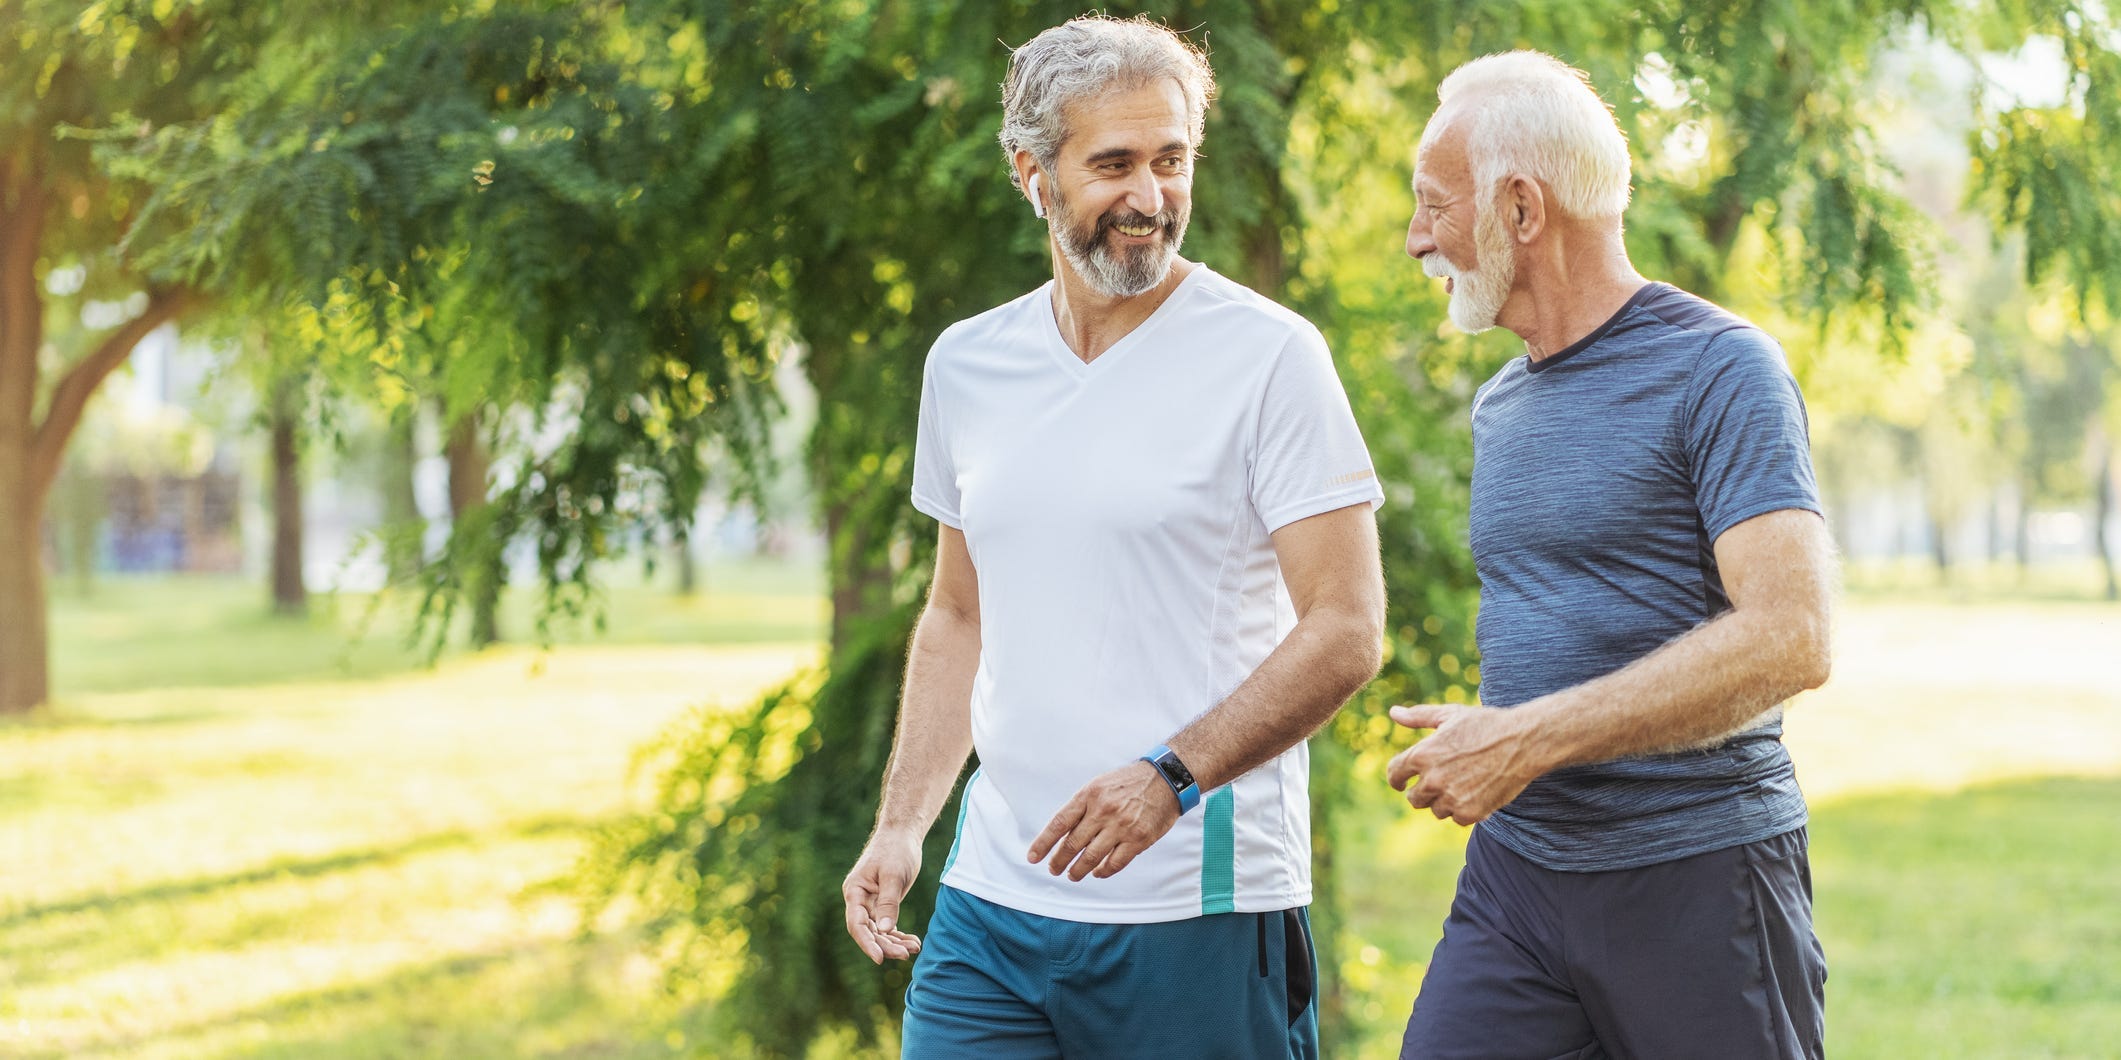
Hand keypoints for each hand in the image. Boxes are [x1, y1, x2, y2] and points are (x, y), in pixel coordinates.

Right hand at [842, 830, 925, 962]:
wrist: (902, 834)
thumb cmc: (895, 850)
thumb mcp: (893, 875)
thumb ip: (888, 902)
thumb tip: (884, 930)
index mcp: (854, 892)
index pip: (856, 924)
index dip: (867, 943)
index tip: (880, 958)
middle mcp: (859, 900)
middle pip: (868, 931)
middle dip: (886, 945)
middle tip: (906, 954)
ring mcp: (870, 903)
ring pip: (879, 931)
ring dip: (894, 942)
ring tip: (915, 948)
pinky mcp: (883, 903)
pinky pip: (887, 925)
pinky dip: (899, 935)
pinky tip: (913, 942)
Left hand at [1027, 760, 1180, 880]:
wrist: (1165, 779)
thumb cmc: (1129, 783)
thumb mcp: (1099, 785)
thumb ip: (1082, 807)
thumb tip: (1061, 834)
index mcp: (1089, 795)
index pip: (1059, 823)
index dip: (1043, 843)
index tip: (1033, 857)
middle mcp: (1103, 811)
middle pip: (1073, 844)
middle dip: (1059, 861)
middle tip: (1054, 870)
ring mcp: (1121, 826)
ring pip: (1091, 858)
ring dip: (1078, 870)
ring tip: (1072, 875)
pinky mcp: (1138, 839)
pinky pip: (1115, 863)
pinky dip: (1103, 871)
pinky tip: (1097, 872)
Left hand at [1386, 704, 1545, 825]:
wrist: (1522, 742)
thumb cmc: (1485, 725)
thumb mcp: (1450, 715)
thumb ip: (1418, 716)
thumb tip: (1393, 713)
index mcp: (1422, 755)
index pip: (1395, 774)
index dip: (1397, 779)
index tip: (1401, 782)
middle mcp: (1432, 779)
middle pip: (1414, 798)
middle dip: (1423, 792)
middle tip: (1440, 783)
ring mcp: (1451, 798)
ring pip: (1436, 810)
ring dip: (1445, 801)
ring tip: (1463, 785)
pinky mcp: (1470, 813)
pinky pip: (1456, 818)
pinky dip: (1464, 810)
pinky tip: (1476, 793)